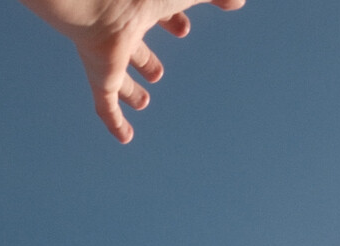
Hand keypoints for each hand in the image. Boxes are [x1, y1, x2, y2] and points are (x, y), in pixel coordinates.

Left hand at [17, 0, 244, 142]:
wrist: (101, 1)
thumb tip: (240, 1)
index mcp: (140, 6)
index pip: (158, 14)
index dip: (172, 20)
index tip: (183, 30)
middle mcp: (122, 31)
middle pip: (134, 48)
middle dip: (145, 60)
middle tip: (157, 74)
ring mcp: (108, 56)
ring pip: (117, 77)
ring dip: (130, 90)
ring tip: (143, 102)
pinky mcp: (99, 76)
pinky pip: (105, 104)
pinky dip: (114, 122)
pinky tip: (124, 138)